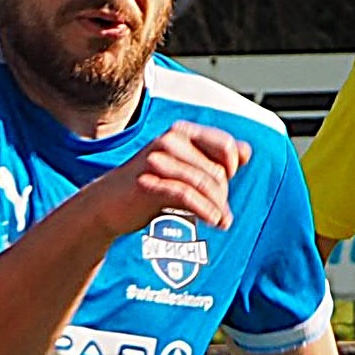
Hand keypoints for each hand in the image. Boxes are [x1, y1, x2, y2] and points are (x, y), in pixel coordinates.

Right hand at [81, 121, 243, 240]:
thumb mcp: (182, 167)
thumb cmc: (146, 186)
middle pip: (217, 169)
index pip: (225, 145)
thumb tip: (247, 151)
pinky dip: (205, 210)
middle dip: (223, 194)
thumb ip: (213, 157)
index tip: (228, 184)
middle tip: (222, 213)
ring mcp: (158, 162)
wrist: (106, 205)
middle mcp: (169, 142)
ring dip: (218, 206)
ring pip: (204, 184)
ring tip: (221, 221)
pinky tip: (213, 221)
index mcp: (180, 133)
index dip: (233, 166)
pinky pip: (188, 196)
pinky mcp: (149, 184)